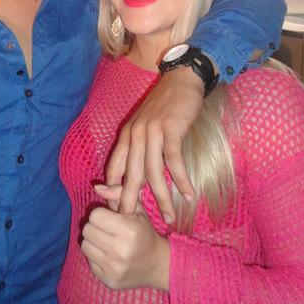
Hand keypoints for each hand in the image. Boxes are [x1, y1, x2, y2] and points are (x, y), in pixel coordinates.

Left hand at [81, 184, 169, 290]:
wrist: (157, 265)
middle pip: (87, 229)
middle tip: (107, 230)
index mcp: (129, 230)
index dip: (102, 214)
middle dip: (96, 227)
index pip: (95, 215)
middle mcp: (120, 250)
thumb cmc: (145, 233)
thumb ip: (118, 193)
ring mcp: (113, 268)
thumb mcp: (137, 210)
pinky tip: (108, 256)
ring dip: (93, 241)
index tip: (111, 218)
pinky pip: (88, 260)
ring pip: (85, 245)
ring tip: (107, 242)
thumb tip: (96, 187)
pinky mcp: (107, 280)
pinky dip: (96, 256)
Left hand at [105, 66, 204, 222]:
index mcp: (127, 136)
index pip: (115, 169)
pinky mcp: (170, 130)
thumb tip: (139, 177)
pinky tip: (188, 194)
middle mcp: (135, 135)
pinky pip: (173, 160)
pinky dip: (181, 179)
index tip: (119, 212)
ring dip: (161, 197)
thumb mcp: (145, 126)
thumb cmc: (165, 106)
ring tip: (169, 216)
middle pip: (131, 175)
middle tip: (134, 224)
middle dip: (132, 201)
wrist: (181, 79)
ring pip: (153, 172)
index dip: (115, 191)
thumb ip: (140, 149)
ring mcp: (152, 132)